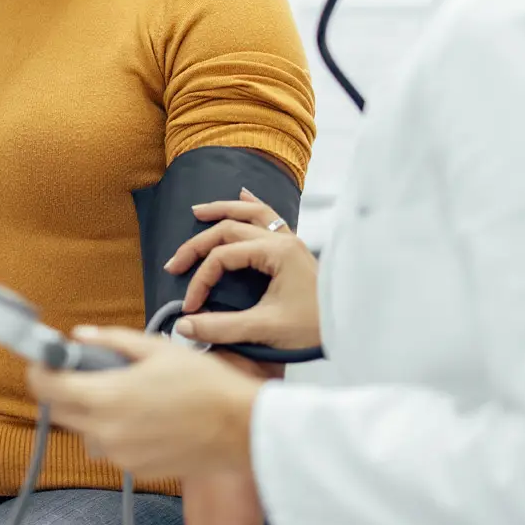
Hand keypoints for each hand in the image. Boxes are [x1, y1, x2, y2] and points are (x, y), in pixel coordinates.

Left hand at [27, 329, 260, 478]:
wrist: (242, 429)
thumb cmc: (205, 385)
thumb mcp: (156, 349)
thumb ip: (111, 340)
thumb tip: (80, 336)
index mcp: (106, 397)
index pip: (47, 388)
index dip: (39, 371)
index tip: (43, 360)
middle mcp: (106, 431)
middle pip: (60, 411)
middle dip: (63, 390)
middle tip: (82, 372)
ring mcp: (120, 455)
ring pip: (85, 431)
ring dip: (91, 413)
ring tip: (122, 395)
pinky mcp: (136, 470)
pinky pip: (110, 448)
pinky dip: (115, 431)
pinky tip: (143, 416)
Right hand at [164, 196, 320, 351]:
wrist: (350, 330)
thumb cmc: (313, 329)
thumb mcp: (264, 329)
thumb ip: (221, 327)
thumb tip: (183, 326)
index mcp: (277, 253)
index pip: (223, 257)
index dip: (200, 279)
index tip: (191, 306)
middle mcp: (284, 240)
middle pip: (230, 229)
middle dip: (198, 245)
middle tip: (175, 263)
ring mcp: (291, 241)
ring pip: (251, 213)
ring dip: (223, 210)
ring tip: (198, 211)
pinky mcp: (295, 249)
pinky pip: (271, 217)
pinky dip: (253, 205)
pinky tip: (243, 194)